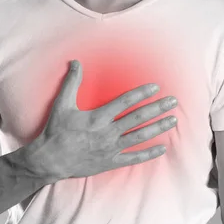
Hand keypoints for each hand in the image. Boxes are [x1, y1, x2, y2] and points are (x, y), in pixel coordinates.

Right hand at [29, 59, 177, 179]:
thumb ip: (71, 82)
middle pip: (138, 119)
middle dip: (157, 108)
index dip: (142, 93)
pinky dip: (149, 154)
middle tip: (173, 101)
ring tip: (173, 120)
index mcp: (98, 117)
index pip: (125, 102)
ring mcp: (111, 148)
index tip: (155, 87)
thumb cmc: (56, 131)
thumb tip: (75, 62)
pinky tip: (162, 148)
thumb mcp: (61, 104)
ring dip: (158, 128)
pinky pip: (133, 158)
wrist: (50, 160)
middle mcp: (107, 132)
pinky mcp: (110, 162)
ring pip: (140, 137)